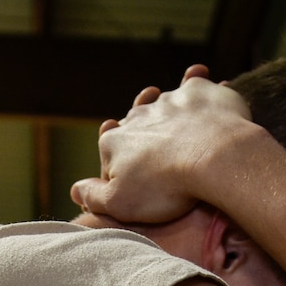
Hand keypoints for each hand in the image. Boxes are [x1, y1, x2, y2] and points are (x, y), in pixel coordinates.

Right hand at [71, 67, 255, 225]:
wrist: (212, 158)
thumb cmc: (165, 187)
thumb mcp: (119, 203)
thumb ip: (93, 196)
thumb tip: (74, 189)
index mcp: (114, 142)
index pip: (108, 147)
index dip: (116, 159)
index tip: (126, 167)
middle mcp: (138, 116)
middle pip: (133, 121)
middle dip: (137, 128)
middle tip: (148, 138)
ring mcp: (169, 101)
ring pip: (162, 100)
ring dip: (166, 106)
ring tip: (175, 112)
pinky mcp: (199, 93)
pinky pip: (197, 83)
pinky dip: (200, 83)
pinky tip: (206, 82)